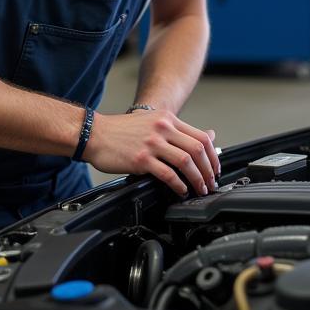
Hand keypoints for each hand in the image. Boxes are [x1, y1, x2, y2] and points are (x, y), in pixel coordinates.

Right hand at [85, 110, 219, 196]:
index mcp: (167, 119)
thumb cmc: (121, 130)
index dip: (213, 156)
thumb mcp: (153, 120)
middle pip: (197, 150)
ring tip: (199, 189)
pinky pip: (168, 174)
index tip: (215, 168)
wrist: (94, 134)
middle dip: (209, 170)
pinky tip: (181, 190)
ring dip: (197, 179)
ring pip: (186, 162)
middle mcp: (162, 128)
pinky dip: (179, 185)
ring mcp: (152, 143)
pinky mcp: (142, 159)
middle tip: (211, 182)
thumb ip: (178, 129)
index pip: (201, 137)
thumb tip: (207, 134)